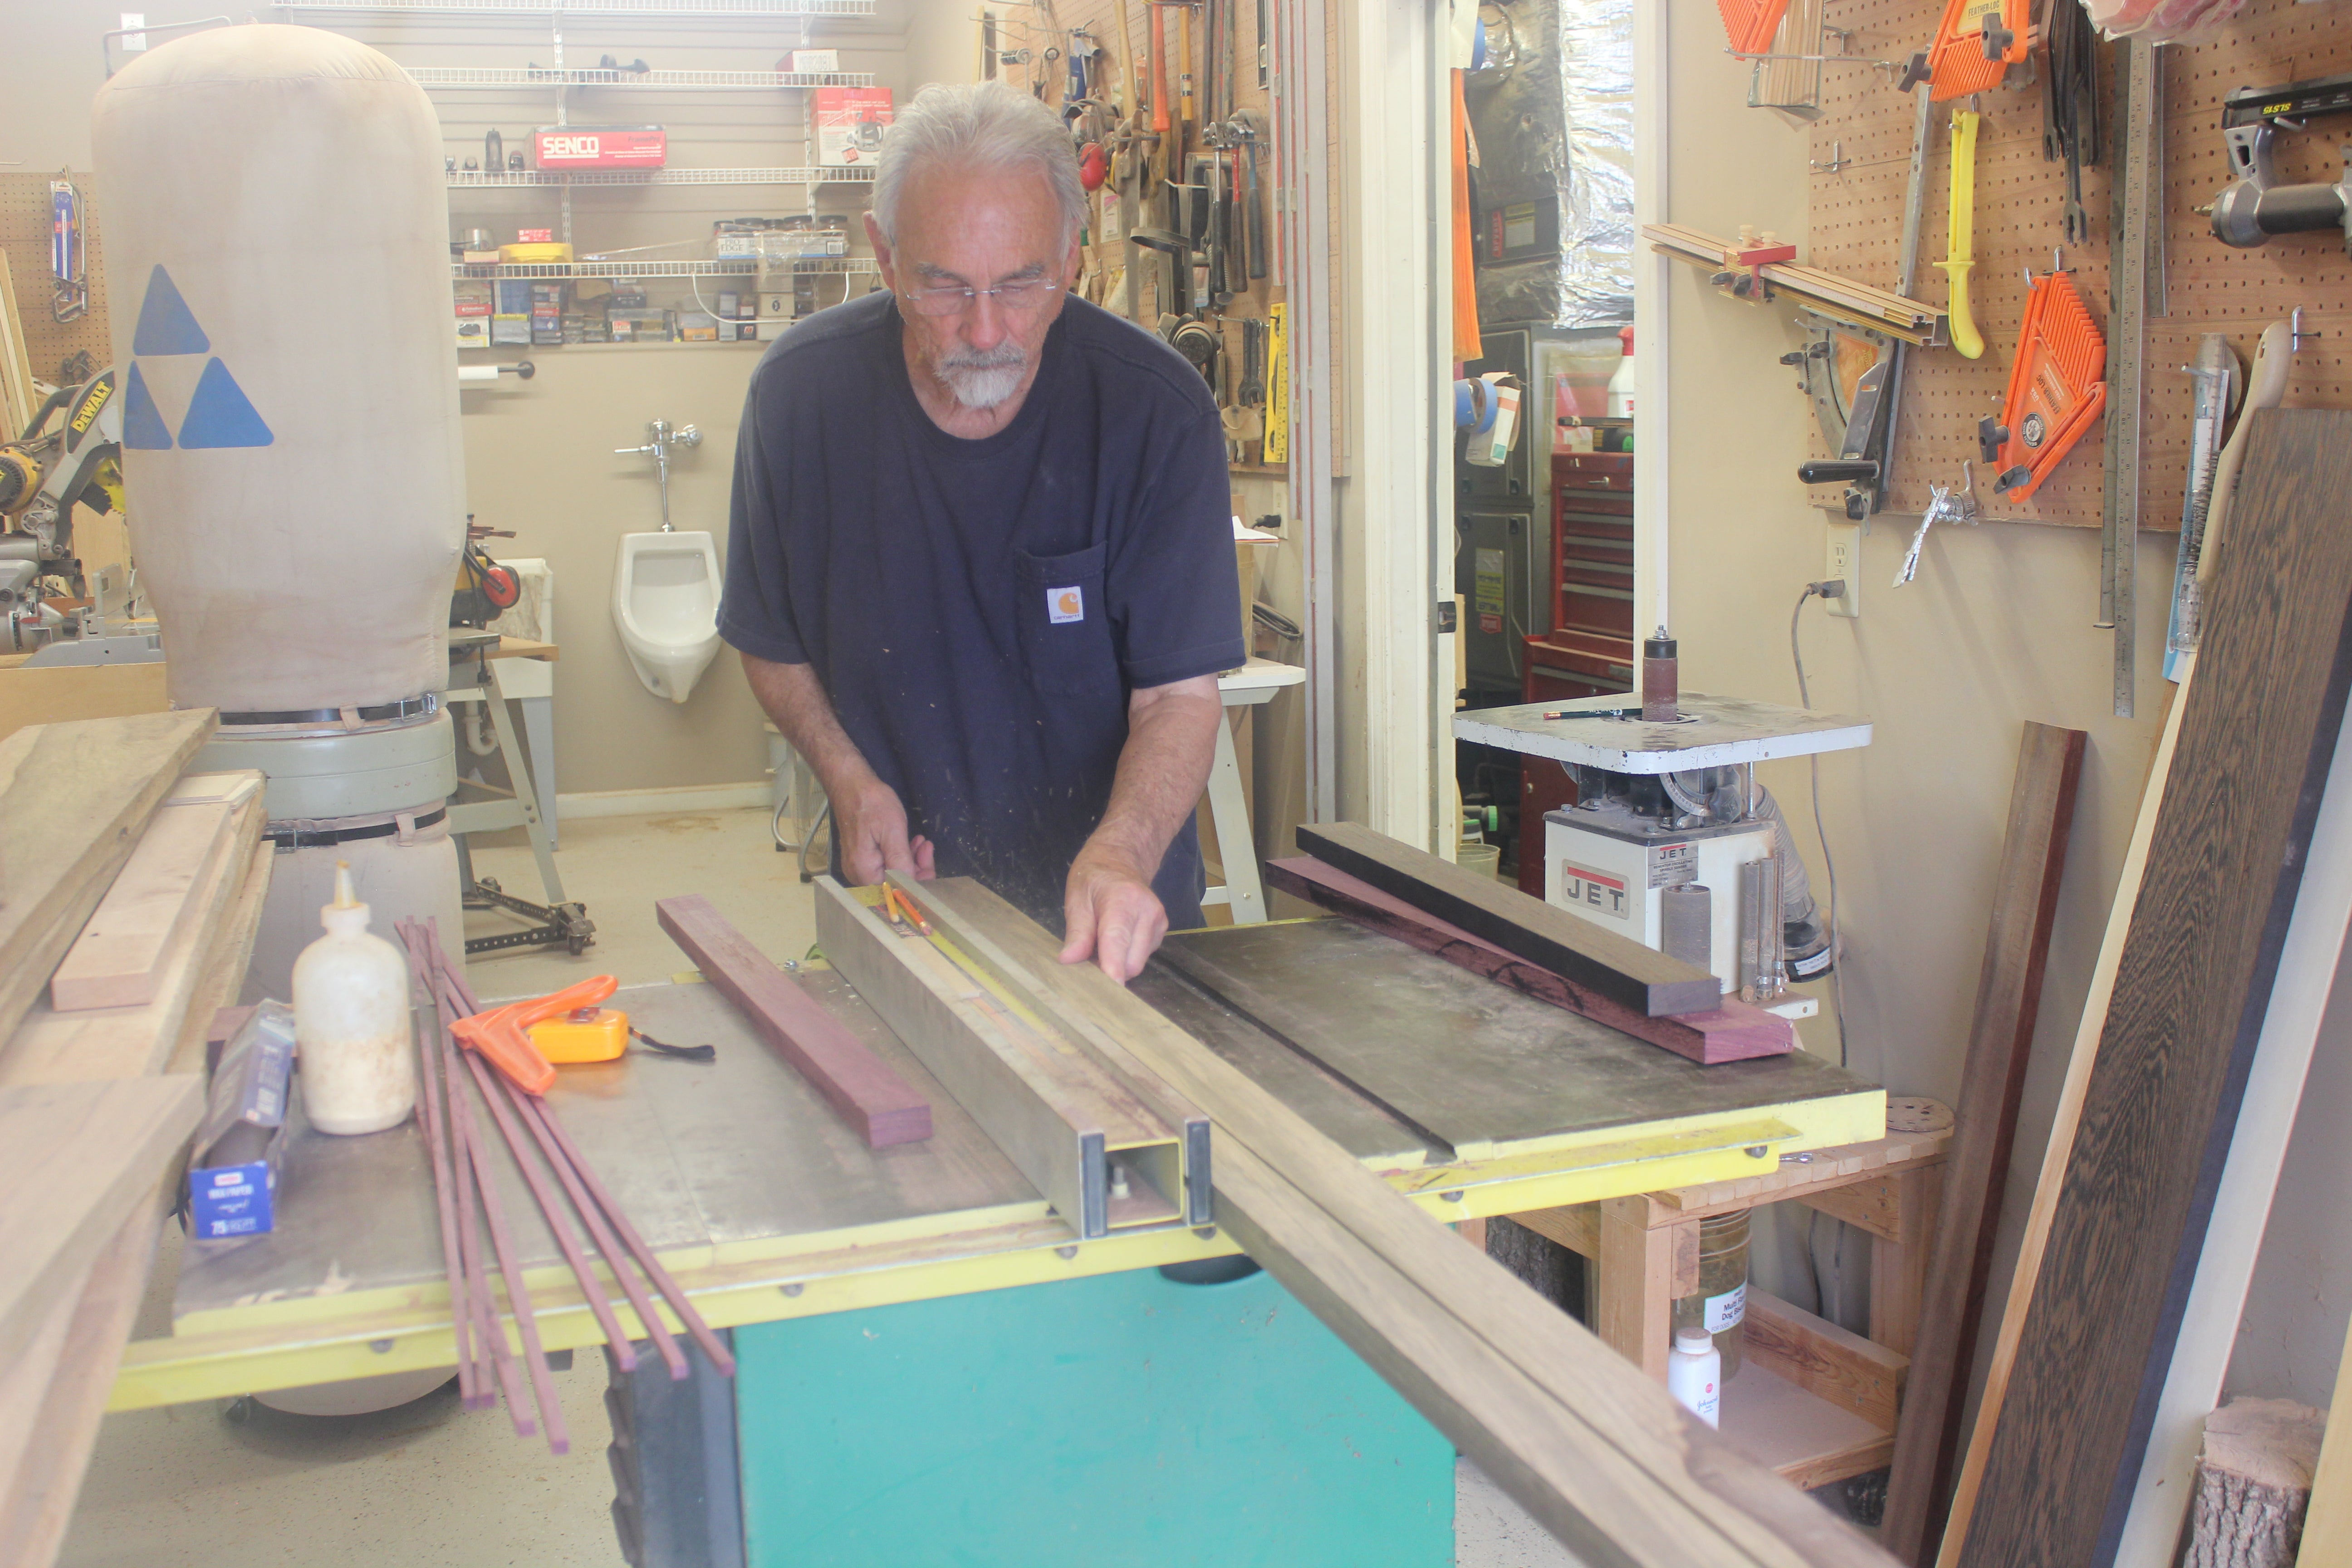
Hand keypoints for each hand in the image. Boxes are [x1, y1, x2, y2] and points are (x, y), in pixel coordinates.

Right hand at [831, 773, 936, 885]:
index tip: (929, 860)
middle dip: (916, 868)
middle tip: (927, 846)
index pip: (897, 890)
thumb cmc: (871, 804)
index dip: (918, 880)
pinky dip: (899, 856)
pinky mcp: (862, 859)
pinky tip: (910, 843)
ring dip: (910, 860)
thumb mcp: (892, 830)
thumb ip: (900, 861)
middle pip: (895, 884)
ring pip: (892, 874)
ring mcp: (859, 868)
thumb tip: (910, 888)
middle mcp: (859, 876)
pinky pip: (885, 865)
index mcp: (865, 872)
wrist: (851, 785)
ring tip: (921, 841)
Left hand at [1059, 846, 1167, 981]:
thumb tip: (1069, 961)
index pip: (1118, 943)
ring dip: (1118, 962)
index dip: (1113, 970)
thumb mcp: (1077, 899)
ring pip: (1137, 963)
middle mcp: (1148, 913)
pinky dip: (1127, 955)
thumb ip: (1077, 933)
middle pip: (1130, 963)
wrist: (1121, 858)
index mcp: (1123, 901)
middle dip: (1109, 968)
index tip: (1109, 991)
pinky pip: (1142, 956)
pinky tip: (1117, 939)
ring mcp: (1159, 922)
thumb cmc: (1094, 877)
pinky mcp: (1162, 930)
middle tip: (1088, 956)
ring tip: (1102, 941)